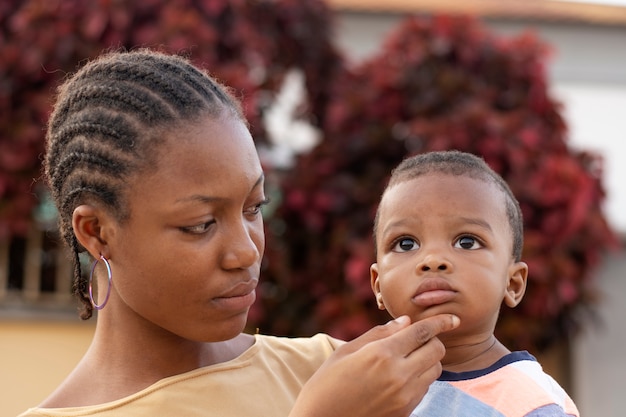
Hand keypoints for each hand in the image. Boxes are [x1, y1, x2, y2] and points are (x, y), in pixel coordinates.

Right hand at [289, 314, 458, 416]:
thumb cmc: (327, 383)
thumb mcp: (346, 351)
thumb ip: (379, 334)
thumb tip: (406, 322)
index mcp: (381, 354)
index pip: (422, 332)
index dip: (441, 321)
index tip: (452, 318)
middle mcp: (398, 375)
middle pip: (436, 349)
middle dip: (432, 339)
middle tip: (417, 338)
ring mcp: (404, 396)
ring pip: (435, 369)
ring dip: (428, 359)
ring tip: (408, 357)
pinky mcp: (405, 411)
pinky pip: (425, 387)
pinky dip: (421, 377)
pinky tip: (402, 375)